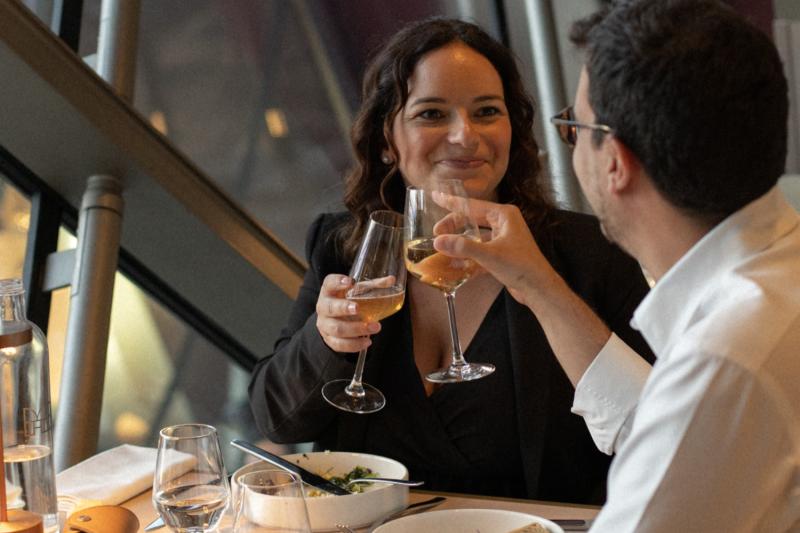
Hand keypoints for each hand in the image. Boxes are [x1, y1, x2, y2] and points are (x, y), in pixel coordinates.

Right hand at [315, 274, 379, 352]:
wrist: (332, 320)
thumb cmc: (346, 301)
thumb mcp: (357, 291)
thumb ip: (373, 286)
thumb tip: (391, 280)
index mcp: (329, 291)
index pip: (329, 283)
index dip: (337, 282)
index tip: (350, 281)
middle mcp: (323, 307)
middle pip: (330, 307)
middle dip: (343, 308)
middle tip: (358, 308)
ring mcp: (324, 324)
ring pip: (337, 329)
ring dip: (356, 329)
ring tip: (375, 327)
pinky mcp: (329, 339)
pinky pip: (339, 344)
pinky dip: (354, 344)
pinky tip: (367, 341)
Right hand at [432, 195, 555, 307]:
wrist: (539, 288)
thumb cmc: (520, 266)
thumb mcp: (489, 255)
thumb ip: (463, 247)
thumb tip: (438, 241)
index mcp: (504, 215)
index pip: (472, 205)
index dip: (452, 202)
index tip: (435, 196)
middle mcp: (504, 223)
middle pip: (472, 220)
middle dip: (454, 226)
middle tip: (436, 234)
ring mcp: (503, 239)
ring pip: (475, 236)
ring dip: (460, 243)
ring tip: (442, 249)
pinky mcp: (501, 254)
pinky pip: (480, 251)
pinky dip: (468, 257)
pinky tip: (455, 266)